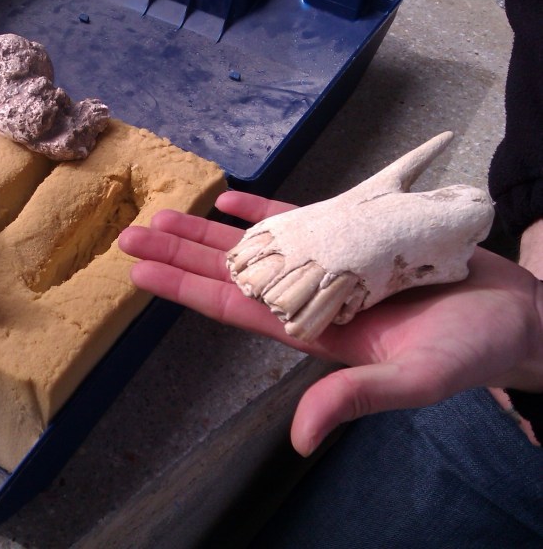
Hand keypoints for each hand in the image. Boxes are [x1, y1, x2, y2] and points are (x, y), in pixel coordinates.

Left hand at [118, 191, 542, 455]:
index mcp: (309, 331)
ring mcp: (327, 266)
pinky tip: (229, 200)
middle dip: (180, 253)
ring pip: (255, 244)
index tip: (138, 270)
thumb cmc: (470, 350)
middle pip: (229, 272)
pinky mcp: (355, 239)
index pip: (230, 306)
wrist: (514, 317)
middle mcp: (307, 297)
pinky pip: (298, 220)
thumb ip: (354, 399)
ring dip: (210, 230)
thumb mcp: (413, 380)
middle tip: (132, 231)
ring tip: (166, 212)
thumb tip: (298, 438)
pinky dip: (263, 209)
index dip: (183, 287)